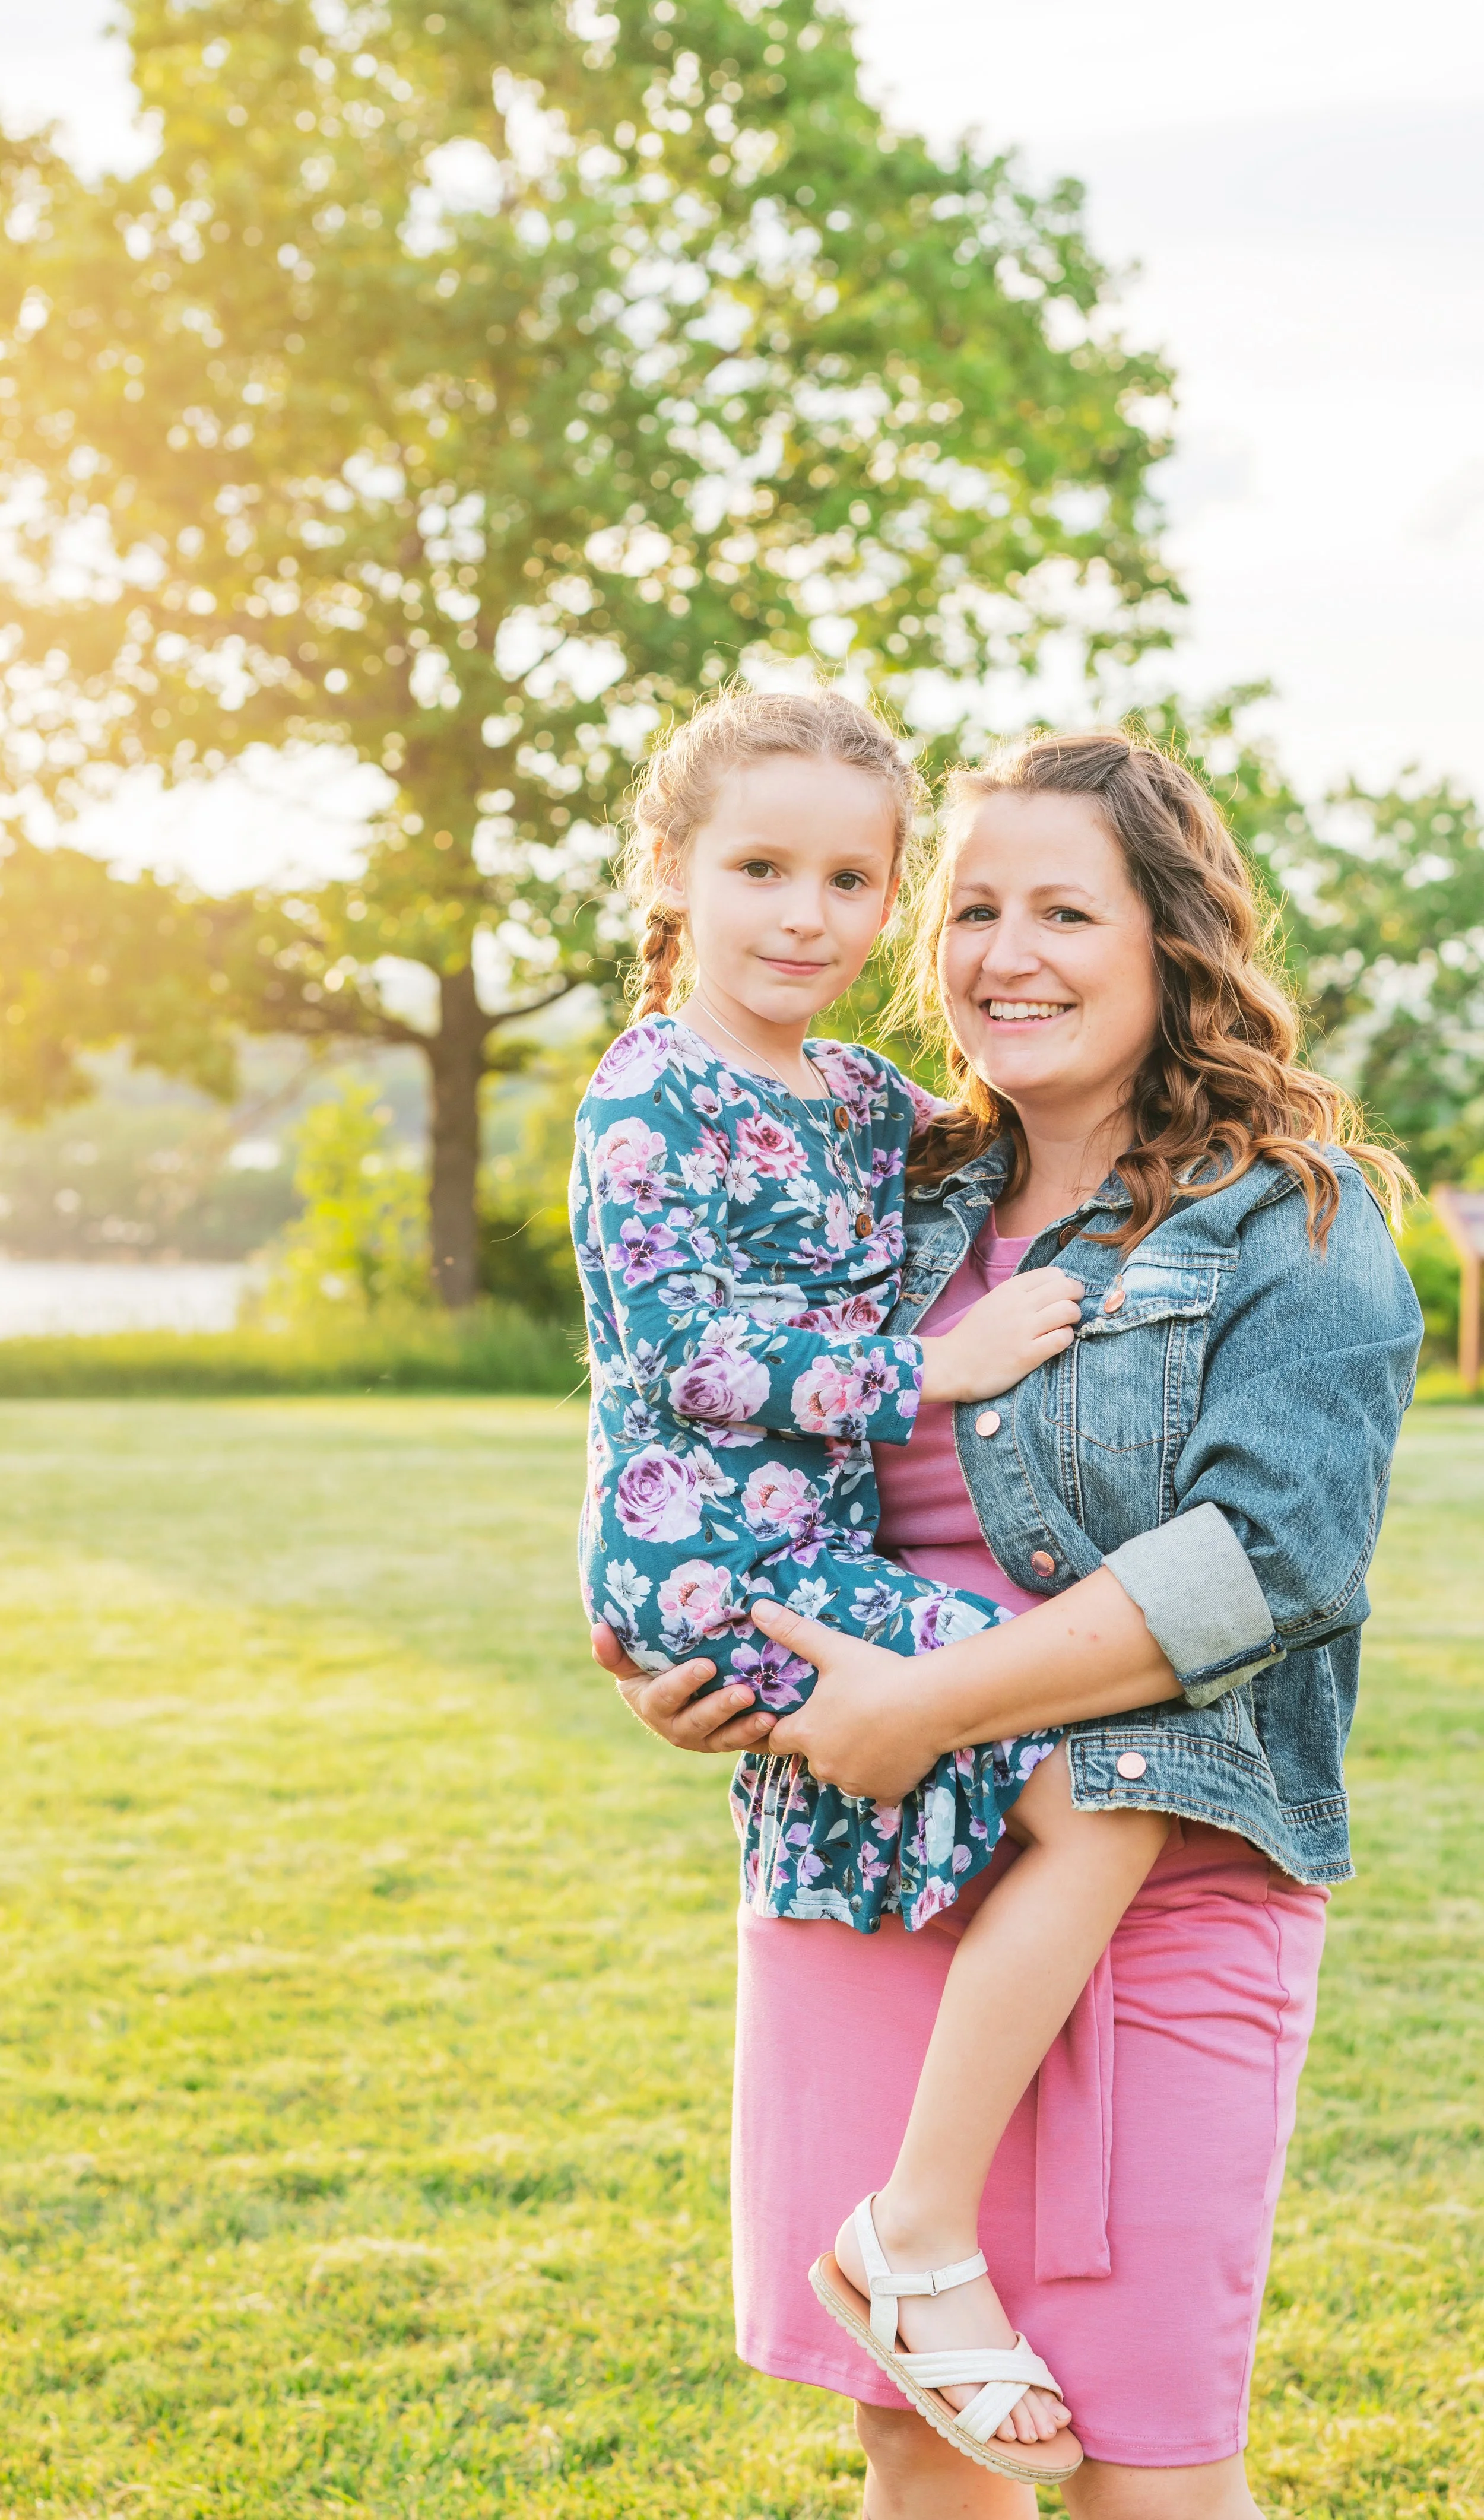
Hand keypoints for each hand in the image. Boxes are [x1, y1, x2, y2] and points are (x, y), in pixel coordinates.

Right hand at [590, 1620, 777, 1756]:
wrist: (672, 1695)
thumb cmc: (649, 1669)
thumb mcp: (629, 1662)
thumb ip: (612, 1651)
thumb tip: (597, 1629)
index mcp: (651, 1705)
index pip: (665, 1696)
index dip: (684, 1684)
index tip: (706, 1666)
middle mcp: (676, 1728)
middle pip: (697, 1723)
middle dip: (720, 1708)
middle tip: (745, 1691)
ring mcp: (703, 1739)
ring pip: (723, 1739)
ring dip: (745, 1729)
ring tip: (767, 1715)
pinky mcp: (726, 1742)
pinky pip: (744, 1745)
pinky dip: (761, 1739)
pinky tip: (779, 1726)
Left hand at [747, 1600, 950, 1801]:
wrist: (932, 1702)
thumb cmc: (879, 1674)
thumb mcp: (833, 1649)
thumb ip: (792, 1632)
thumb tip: (757, 1608)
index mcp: (806, 1733)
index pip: (777, 1739)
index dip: (786, 1726)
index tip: (802, 1715)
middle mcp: (824, 1765)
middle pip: (812, 1758)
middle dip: (823, 1742)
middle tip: (847, 1716)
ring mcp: (855, 1783)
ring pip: (843, 1773)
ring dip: (850, 1759)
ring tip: (871, 1730)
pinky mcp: (885, 1792)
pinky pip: (875, 1788)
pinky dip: (880, 1775)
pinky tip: (893, 1752)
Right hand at [918, 1266, 1083, 1404]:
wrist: (952, 1365)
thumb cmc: (973, 1335)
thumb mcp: (992, 1302)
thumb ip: (1018, 1293)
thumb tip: (1051, 1289)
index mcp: (1009, 1289)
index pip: (1053, 1273)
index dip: (1064, 1283)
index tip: (1062, 1295)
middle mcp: (1018, 1305)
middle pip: (1066, 1288)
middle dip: (1076, 1296)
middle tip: (1072, 1307)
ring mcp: (1024, 1330)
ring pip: (1068, 1310)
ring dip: (1073, 1318)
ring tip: (1064, 1326)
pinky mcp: (1028, 1354)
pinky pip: (1062, 1338)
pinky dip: (1066, 1338)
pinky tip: (1057, 1342)